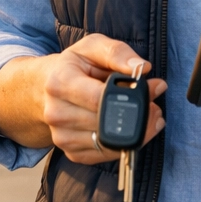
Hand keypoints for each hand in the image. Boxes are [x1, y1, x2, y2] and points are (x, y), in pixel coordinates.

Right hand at [0, 34, 165, 163]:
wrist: (45, 88)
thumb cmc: (74, 66)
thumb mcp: (92, 47)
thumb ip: (118, 52)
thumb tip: (141, 68)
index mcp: (59, 83)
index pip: (100, 98)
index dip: (131, 96)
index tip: (153, 89)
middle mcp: (56, 113)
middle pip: (107, 122)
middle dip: (139, 115)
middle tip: (155, 104)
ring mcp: (62, 137)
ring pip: (109, 143)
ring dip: (137, 132)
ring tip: (149, 115)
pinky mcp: (71, 153)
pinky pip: (105, 155)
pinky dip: (125, 145)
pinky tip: (134, 130)